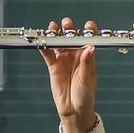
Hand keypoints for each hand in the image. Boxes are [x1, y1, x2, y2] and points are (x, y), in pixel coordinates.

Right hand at [39, 17, 97, 132]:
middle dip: (70, 30)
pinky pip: (48, 54)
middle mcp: (76, 56)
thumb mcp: (87, 78)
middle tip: (67, 23)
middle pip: (72, 39)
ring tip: (53, 27)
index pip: (89, 40)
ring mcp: (64, 60)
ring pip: (59, 44)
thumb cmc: (86, 94)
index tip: (88, 25)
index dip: (88, 31)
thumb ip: (87, 62)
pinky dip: (45, 47)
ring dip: (56, 35)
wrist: (74, 109)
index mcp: (88, 57)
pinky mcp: (54, 66)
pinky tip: (42, 40)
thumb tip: (91, 48)